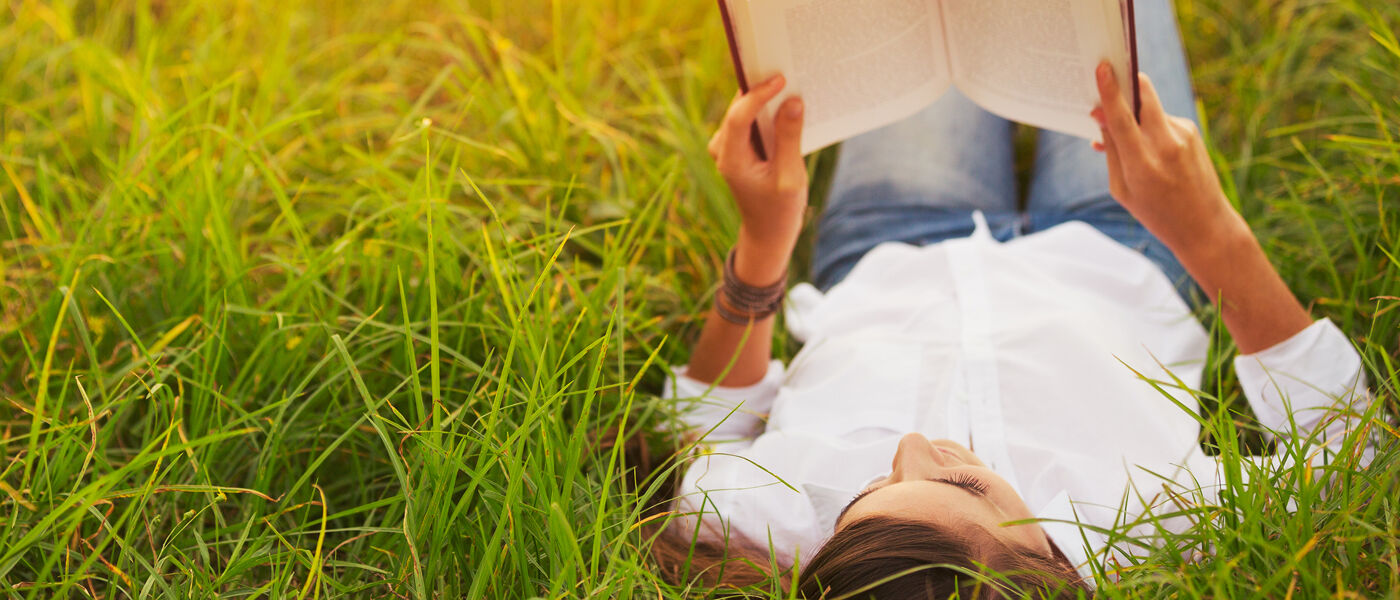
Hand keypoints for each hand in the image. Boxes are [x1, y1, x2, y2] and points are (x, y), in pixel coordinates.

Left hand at [707, 75, 808, 280]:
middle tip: (788, 69)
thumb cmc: (779, 209)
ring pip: (745, 111)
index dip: (758, 94)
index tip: (781, 80)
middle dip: (763, 90)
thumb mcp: (789, 176)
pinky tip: (787, 103)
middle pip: (740, 108)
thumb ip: (790, 138)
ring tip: (791, 82)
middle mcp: (722, 149)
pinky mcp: (737, 146)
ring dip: (766, 99)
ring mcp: (727, 147)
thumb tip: (793, 102)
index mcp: (731, 160)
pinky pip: (750, 120)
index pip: (739, 116)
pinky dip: (767, 111)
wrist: (768, 232)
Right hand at [1091, 62, 1245, 253]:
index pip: (1123, 119)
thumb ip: (1112, 150)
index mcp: (1143, 164)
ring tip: (1128, 143)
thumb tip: (1101, 116)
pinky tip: (1148, 151)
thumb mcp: (1123, 189)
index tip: (1102, 68)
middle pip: (1144, 94)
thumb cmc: (1156, 212)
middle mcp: (1166, 144)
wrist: (1205, 226)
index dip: (1110, 92)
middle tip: (1111, 77)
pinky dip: (1148, 128)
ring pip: (1150, 108)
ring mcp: (1183, 135)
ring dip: (1134, 115)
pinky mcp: (1192, 132)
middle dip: (1127, 82)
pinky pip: (1161, 120)